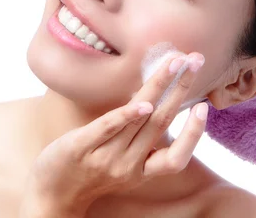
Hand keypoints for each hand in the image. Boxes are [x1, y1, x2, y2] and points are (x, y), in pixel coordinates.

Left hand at [20, 52, 206, 216]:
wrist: (50, 194)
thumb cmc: (89, 170)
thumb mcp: (120, 159)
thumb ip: (138, 136)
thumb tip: (154, 99)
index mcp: (141, 169)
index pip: (176, 158)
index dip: (192, 135)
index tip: (204, 108)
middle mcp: (128, 165)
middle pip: (161, 123)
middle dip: (182, 88)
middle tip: (196, 60)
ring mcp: (105, 157)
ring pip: (141, 120)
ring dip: (160, 86)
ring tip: (175, 62)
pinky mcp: (80, 148)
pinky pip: (107, 129)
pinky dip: (126, 116)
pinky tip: (143, 102)